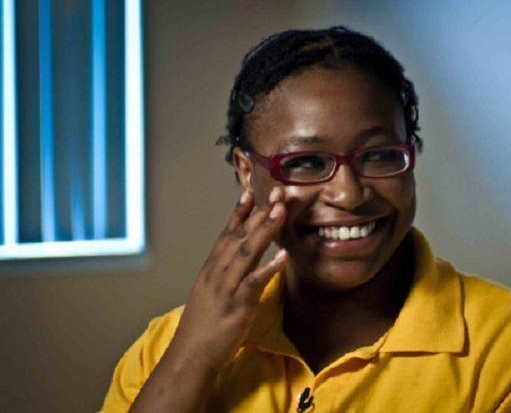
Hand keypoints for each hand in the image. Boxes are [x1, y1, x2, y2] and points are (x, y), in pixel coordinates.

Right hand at [173, 186, 287, 369]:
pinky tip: (283, 255)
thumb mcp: (209, 293)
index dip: (239, 212)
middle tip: (275, 193)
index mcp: (211, 269)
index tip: (250, 192)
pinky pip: (254, 282)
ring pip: (247, 252)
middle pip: (240, 236)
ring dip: (265, 230)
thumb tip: (236, 262)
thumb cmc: (202, 326)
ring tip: (280, 211)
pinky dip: (268, 268)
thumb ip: (222, 275)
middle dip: (259, 213)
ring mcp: (226, 287)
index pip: (227, 234)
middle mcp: (217, 272)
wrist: (189, 355)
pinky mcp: (236, 305)